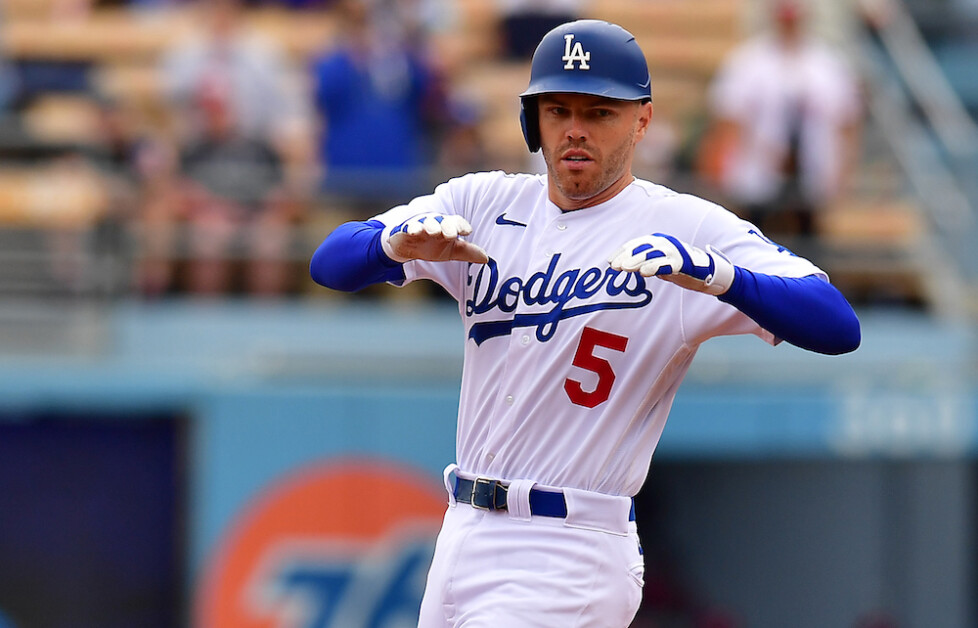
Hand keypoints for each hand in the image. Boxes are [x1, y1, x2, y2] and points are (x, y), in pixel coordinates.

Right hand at [384, 214, 488, 263]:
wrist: (408, 248)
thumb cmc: (433, 246)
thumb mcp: (451, 251)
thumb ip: (467, 252)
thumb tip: (486, 258)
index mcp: (448, 226)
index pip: (457, 222)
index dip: (462, 226)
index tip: (467, 232)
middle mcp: (436, 223)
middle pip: (443, 221)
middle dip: (447, 226)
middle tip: (450, 234)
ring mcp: (421, 225)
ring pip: (427, 222)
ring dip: (431, 226)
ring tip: (434, 232)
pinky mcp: (407, 229)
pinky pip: (410, 227)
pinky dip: (412, 228)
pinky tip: (414, 232)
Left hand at [609, 233, 734, 294]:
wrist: (707, 272)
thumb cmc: (679, 267)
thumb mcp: (657, 263)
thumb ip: (643, 262)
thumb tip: (622, 265)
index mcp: (657, 242)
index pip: (635, 245)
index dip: (621, 252)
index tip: (610, 262)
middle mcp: (664, 244)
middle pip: (641, 248)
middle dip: (626, 256)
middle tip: (614, 266)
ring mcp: (674, 252)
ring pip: (652, 254)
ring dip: (637, 260)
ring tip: (625, 268)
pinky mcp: (683, 262)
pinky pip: (666, 264)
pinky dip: (654, 267)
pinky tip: (644, 273)